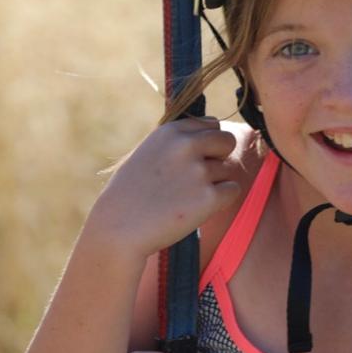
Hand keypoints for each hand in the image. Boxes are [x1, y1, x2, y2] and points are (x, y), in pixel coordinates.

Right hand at [86, 118, 239, 258]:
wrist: (119, 228)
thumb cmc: (131, 193)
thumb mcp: (148, 153)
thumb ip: (176, 142)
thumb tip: (211, 132)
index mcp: (171, 132)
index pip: (212, 124)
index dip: (209, 142)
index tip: (197, 158)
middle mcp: (187, 146)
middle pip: (228, 141)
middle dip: (221, 157)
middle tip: (202, 176)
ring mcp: (199, 171)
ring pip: (228, 170)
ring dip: (214, 183)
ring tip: (185, 197)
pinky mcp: (208, 197)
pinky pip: (232, 191)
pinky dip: (220, 200)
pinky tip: (196, 208)